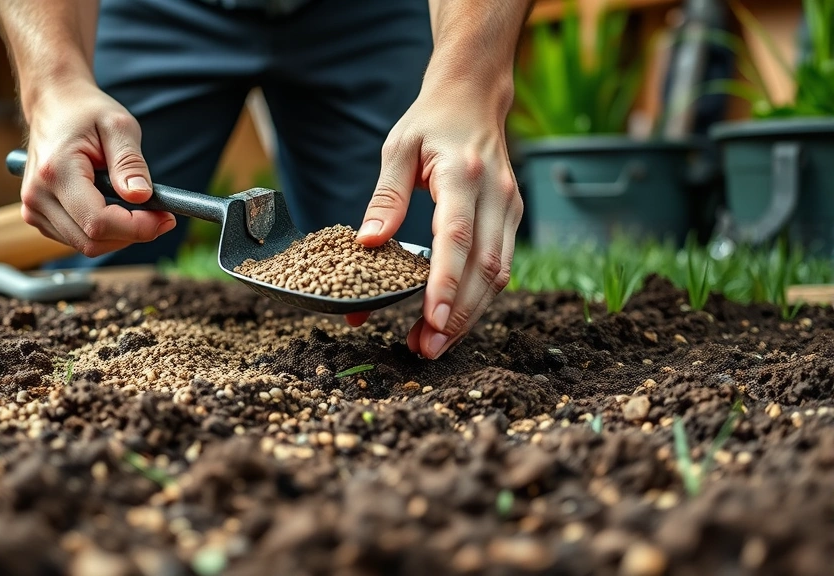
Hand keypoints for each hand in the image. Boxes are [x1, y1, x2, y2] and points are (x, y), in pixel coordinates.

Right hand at [19, 78, 174, 256]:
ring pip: (86, 245)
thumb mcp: (118, 126)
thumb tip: (142, 197)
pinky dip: (103, 232)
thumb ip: (130, 163)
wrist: (53, 104)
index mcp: (55, 172)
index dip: (136, 228)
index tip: (165, 218)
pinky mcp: (37, 215)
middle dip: (133, 234)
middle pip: (92, 241)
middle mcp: (37, 196)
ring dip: (119, 235)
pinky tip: (114, 206)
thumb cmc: (86, 112)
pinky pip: (77, 239)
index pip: (98, 222)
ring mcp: (33, 209)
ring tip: (139, 207)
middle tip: (161, 216)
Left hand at [348, 82, 522, 359]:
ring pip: (498, 275)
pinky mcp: (511, 221)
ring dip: (469, 315)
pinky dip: (478, 299)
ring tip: (434, 344)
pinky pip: (499, 268)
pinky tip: (452, 320)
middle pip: (483, 268)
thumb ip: (386, 197)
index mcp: (463, 176)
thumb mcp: (398, 148)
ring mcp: (510, 210)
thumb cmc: (431, 123)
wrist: (474, 98)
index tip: (431, 319)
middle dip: (458, 314)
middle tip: (427, 348)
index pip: (458, 238)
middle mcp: (496, 196)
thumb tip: (368, 242)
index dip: (446, 283)